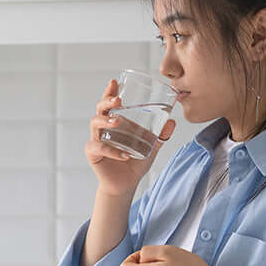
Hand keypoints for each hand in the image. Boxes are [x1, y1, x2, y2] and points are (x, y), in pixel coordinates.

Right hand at [86, 78, 174, 195]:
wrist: (127, 184)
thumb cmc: (135, 162)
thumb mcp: (151, 147)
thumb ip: (161, 135)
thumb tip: (172, 122)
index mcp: (115, 122)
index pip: (109, 103)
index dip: (110, 92)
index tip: (114, 82)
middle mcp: (103, 129)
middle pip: (99, 110)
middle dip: (106, 102)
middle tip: (117, 100)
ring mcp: (96, 140)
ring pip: (95, 125)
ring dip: (106, 121)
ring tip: (117, 122)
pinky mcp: (93, 155)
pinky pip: (99, 148)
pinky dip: (112, 151)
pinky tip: (124, 155)